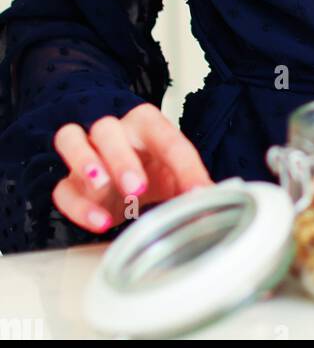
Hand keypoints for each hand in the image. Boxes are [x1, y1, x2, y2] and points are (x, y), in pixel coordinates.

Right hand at [52, 102, 213, 234]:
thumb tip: (217, 200)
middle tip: (137, 188)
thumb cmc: (154, 168)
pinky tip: (99, 221)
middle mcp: (114, 132)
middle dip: (121, 157)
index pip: (165, 136)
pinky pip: (62, 188)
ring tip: (102, 187)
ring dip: (85, 163)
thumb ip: (194, 184)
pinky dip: (77, 206)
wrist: (129, 179)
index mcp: (148, 125)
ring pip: (72, 140)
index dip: (183, 165)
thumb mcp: (178, 174)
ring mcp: (87, 154)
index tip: (196, 192)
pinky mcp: (71, 183)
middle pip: (107, 129)